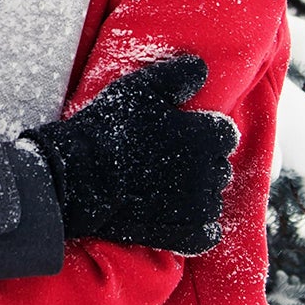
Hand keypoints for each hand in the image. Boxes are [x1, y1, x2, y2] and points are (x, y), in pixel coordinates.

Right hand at [22, 54, 238, 254]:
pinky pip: (206, 234)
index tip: (185, 135)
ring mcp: (197, 206)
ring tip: (169, 190)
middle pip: (220, 167)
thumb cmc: (110, 129)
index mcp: (208, 136)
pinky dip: (199, 229)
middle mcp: (209, 172)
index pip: (226, 134)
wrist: (79, 178)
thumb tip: (202, 70)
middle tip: (171, 162)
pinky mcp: (182, 234)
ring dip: (199, 195)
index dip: (206, 133)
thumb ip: (180, 75)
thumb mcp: (143, 87)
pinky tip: (181, 220)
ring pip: (213, 199)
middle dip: (203, 164)